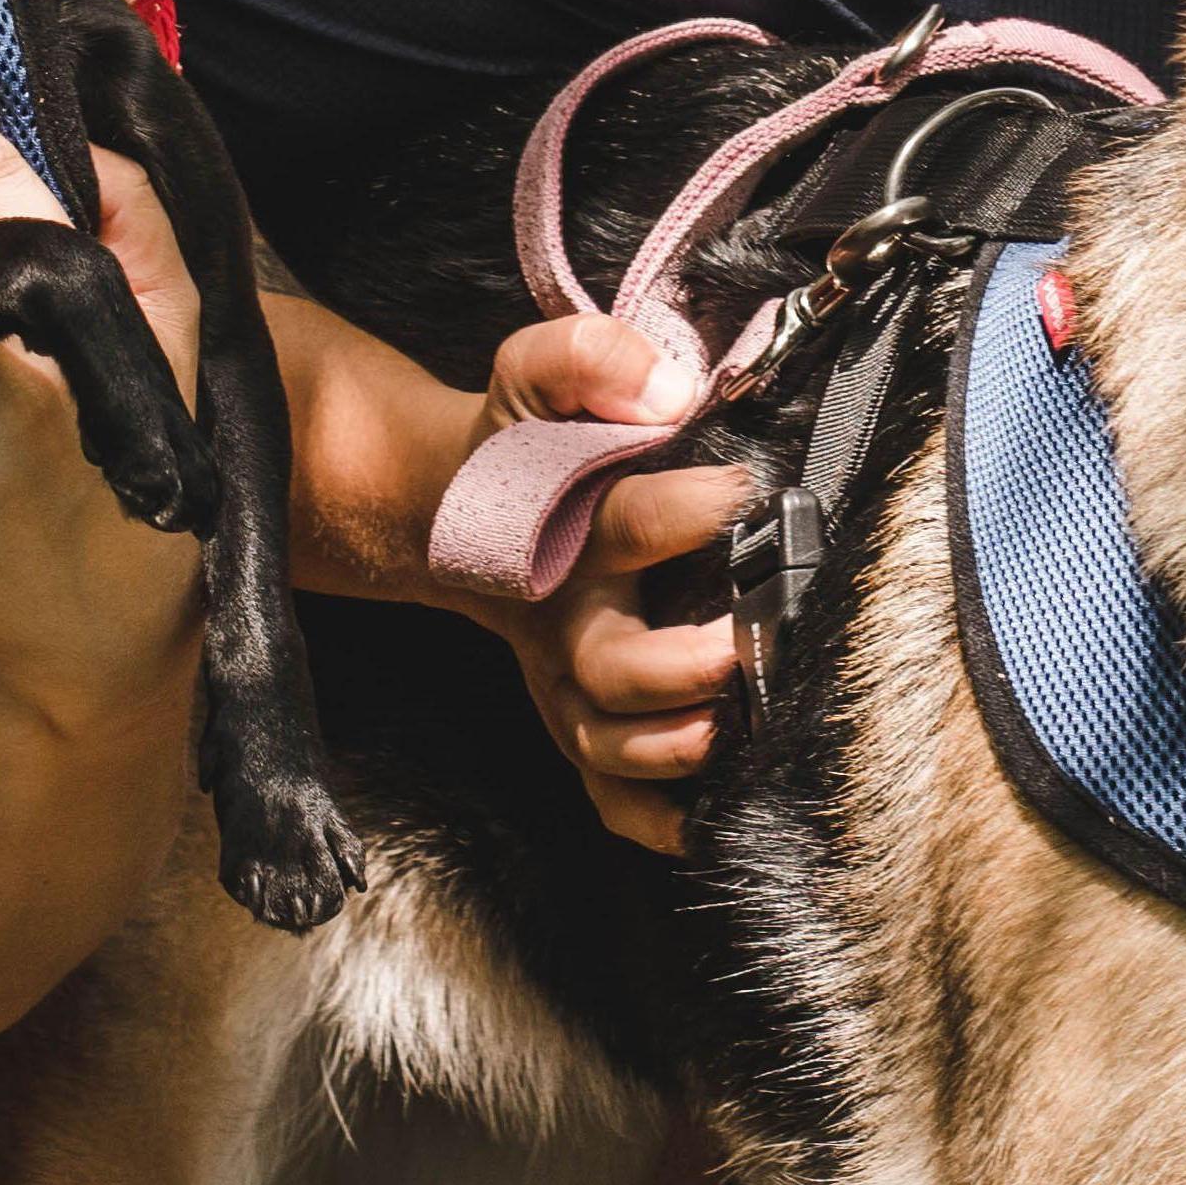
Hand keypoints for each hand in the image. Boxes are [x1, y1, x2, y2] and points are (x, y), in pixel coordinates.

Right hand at [445, 311, 751, 859]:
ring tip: (720, 733)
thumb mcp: (535, 377)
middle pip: (606, 666)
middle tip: (737, 646)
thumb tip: (669, 390)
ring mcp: (563, 677)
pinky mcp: (575, 713)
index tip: (742, 490)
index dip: (680, 511)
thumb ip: (589, 360)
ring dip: (662, 749)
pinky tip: (695, 825)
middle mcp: (560, 616)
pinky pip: (599, 787)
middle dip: (673, 668)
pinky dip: (641, 814)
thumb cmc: (518, 444)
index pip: (620, 520)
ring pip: (600, 739)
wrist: (444, 509)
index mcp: (558, 528)